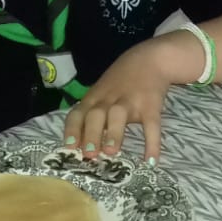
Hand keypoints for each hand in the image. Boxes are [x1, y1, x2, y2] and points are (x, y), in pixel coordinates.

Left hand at [61, 34, 196, 162]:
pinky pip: (151, 125)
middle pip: (96, 114)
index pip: (79, 112)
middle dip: (91, 133)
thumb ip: (92, 112)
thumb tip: (80, 144)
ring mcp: (130, 101)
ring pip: (118, 115)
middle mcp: (109, 99)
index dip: (73, 129)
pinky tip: (151, 161)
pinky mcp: (151, 105)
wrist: (151, 59)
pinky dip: (152, 143)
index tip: (69, 147)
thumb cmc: (121, 80)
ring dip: (114, 133)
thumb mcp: (102, 90)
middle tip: (89, 154)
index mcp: (95, 97)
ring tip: (111, 153)